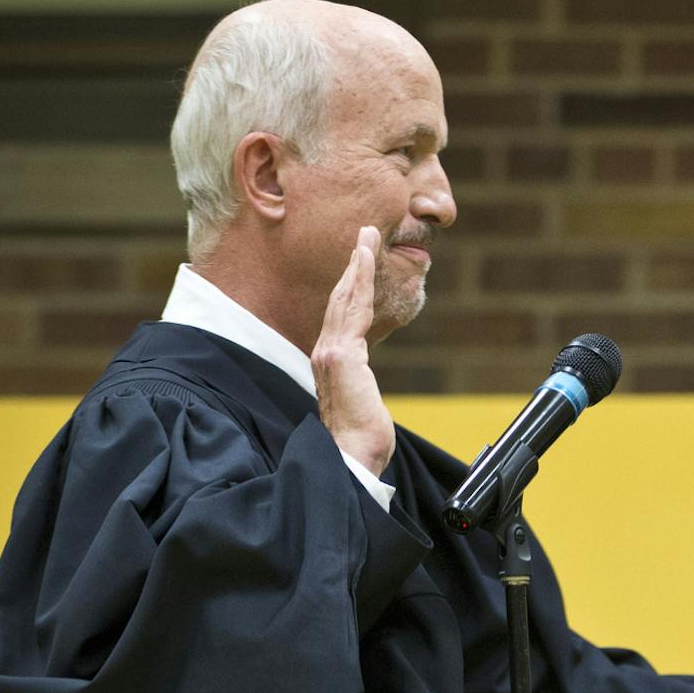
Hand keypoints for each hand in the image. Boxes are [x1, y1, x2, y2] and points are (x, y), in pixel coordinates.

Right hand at [313, 226, 394, 475]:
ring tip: (368, 235)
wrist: (351, 459)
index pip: (341, 315)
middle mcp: (326, 351)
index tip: (360, 261)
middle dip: (353, 263)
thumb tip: (363, 385)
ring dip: (358, 262)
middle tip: (365, 233)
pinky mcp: (341, 354)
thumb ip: (358, 384)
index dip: (350, 285)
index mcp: (331, 362)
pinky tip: (365, 258)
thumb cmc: (359, 440)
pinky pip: (353, 308)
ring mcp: (331, 351)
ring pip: (345, 296)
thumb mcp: (360, 402)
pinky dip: (359, 279)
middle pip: (340, 297)